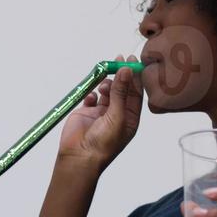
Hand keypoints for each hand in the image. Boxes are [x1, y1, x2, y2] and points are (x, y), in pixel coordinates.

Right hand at [56, 53, 142, 171]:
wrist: (79, 156)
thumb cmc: (103, 143)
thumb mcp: (117, 116)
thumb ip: (121, 92)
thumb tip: (126, 70)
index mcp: (130, 118)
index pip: (136, 93)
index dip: (135, 77)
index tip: (133, 60)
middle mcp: (117, 114)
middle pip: (122, 89)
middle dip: (121, 75)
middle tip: (119, 59)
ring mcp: (101, 113)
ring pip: (107, 91)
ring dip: (106, 84)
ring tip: (103, 84)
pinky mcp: (86, 112)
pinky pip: (91, 97)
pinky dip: (92, 93)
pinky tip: (92, 97)